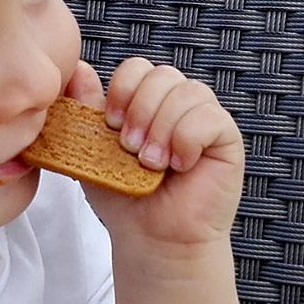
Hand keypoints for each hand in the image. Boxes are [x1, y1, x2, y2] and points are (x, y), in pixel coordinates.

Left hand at [64, 57, 244, 249]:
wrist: (150, 236)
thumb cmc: (123, 193)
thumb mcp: (94, 144)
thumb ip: (85, 104)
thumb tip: (76, 67)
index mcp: (147, 100)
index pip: (137, 67)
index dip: (122, 91)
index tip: (110, 125)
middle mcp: (177, 103)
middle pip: (162, 74)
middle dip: (140, 111)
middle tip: (130, 148)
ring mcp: (204, 117)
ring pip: (187, 92)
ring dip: (162, 128)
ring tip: (151, 163)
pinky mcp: (227, 138)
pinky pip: (211, 117)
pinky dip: (188, 141)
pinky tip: (180, 166)